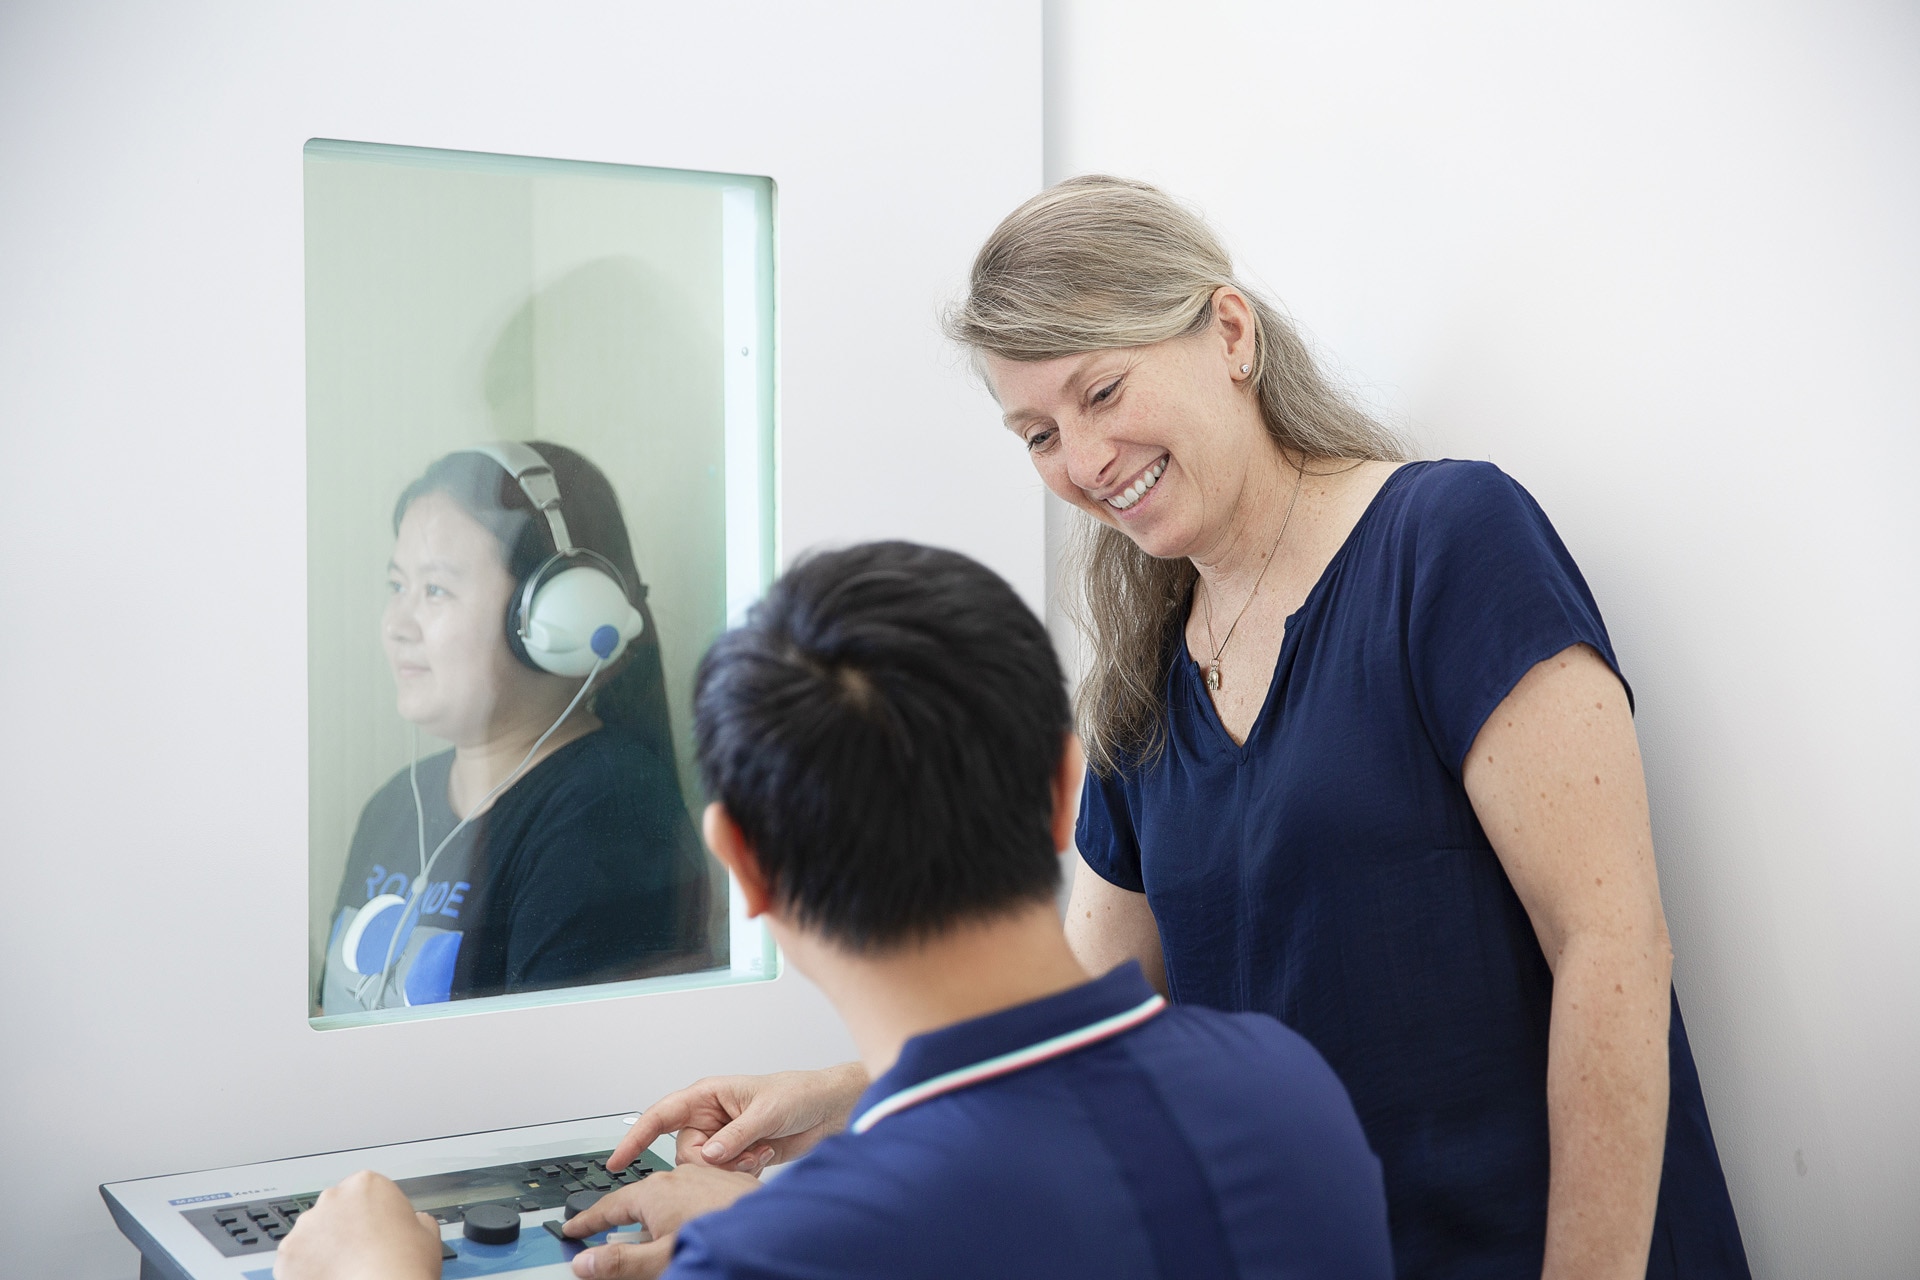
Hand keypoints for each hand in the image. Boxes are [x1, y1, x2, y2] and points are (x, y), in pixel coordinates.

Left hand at [273, 1170, 440, 1279]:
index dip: (370, 1215)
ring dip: (321, 1249)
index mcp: (367, 1184)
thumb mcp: (427, 1234)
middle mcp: (332, 1198)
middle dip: (342, 1229)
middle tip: (359, 1253)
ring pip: (310, 1236)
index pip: (362, 1193)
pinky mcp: (287, 1255)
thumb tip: (415, 1222)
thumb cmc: (405, 1265)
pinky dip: (306, 1271)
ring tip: (343, 1271)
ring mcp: (306, 1226)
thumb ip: (416, 1219)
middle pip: (333, 1210)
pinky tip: (328, 1278)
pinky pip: (294, 1261)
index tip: (375, 1231)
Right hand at [563, 1165, 761, 1278]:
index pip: (610, 1207)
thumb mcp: (661, 1257)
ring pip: (668, 1196)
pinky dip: (683, 1211)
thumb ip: (619, 1261)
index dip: (588, 1222)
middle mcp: (678, 1177)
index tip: (573, 1230)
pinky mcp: (726, 1183)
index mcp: (655, 1191)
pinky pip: (694, 1195)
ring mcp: (704, 1177)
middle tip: (605, 1233)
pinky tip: (692, 1224)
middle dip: (624, 1218)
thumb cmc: (724, 1239)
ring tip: (653, 1235)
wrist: (778, 1227)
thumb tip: (585, 1264)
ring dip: (657, 1216)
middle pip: (639, 1199)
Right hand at [607, 1062, 867, 1172]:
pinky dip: (742, 1173)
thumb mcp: (766, 1112)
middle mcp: (710, 1117)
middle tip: (741, 1156)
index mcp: (708, 1095)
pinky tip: (763, 1159)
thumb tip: (707, 1156)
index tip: (617, 1161)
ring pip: (703, 1168)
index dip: (636, 1137)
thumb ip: (734, 1136)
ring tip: (758, 1154)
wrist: (828, 1110)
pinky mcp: (737, 1156)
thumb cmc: (798, 1093)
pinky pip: (723, 1176)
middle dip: (708, 1163)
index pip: (661, 1115)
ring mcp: (723, 1138)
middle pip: (684, 1152)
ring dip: (730, 1169)